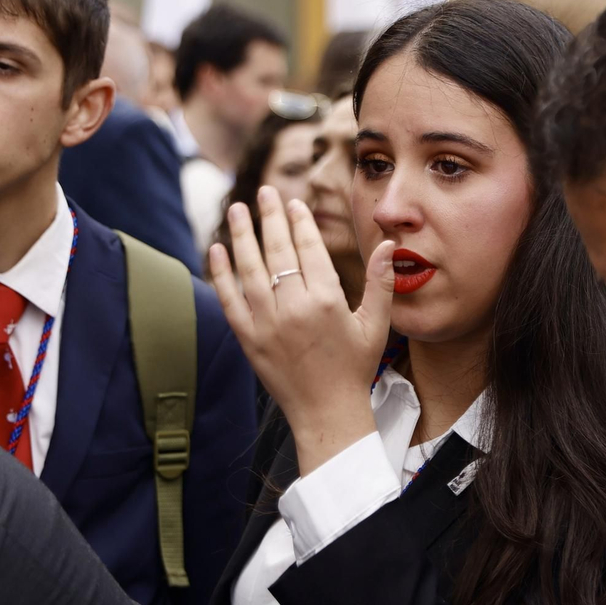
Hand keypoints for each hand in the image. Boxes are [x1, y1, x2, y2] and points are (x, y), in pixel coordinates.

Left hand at [209, 186, 395, 474]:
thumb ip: (381, 283)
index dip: (300, 223)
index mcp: (327, 302)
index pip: (309, 250)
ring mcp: (267, 324)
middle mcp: (294, 309)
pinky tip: (216, 250)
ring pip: (249, 269)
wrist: (327, 413)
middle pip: (277, 252)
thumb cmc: (355, 369)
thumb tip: (389, 245)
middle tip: (264, 192)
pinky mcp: (248, 339)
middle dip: (270, 218)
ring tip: (235, 209)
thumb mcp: (376, 326)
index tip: (294, 203)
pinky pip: (229, 299)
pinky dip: (221, 274)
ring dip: (240, 236)